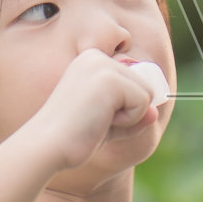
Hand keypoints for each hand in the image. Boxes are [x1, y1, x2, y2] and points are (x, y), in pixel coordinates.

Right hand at [18, 48, 159, 172]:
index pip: (133, 81)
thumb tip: (155, 112)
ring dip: (129, 117)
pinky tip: (100, 121)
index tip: (95, 115)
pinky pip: (143, 103)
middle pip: (144, 86)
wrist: (48, 144)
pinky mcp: (111, 79)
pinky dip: (128, 120)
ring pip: (146, 94)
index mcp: (91, 61)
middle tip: (95, 120)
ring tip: (97, 120)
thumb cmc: (73, 137)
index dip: (126, 107)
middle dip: (128, 113)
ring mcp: (104, 65)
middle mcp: (97, 57)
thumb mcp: (108, 123)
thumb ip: (133, 116)